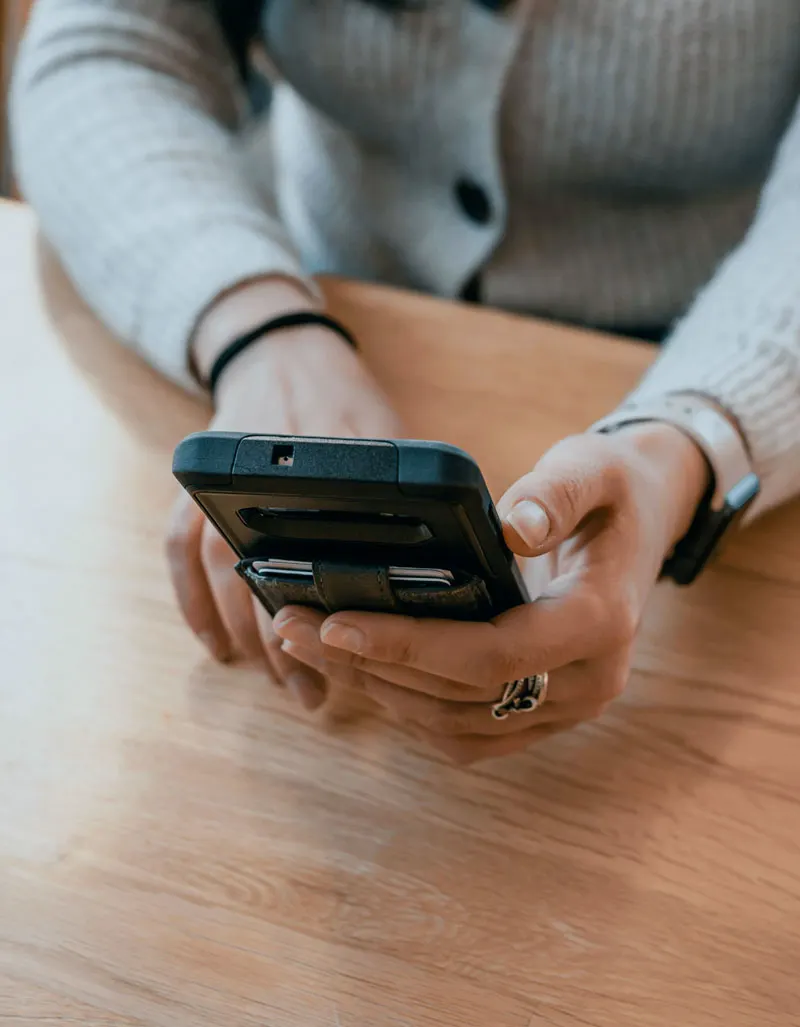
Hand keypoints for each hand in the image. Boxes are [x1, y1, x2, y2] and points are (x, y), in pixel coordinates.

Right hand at [166, 278, 404, 708]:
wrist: (283, 353)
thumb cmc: (346, 401)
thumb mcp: (391, 439)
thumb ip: (409, 496)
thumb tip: (453, 572)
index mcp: (321, 467)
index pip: (322, 551)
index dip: (334, 614)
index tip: (349, 658)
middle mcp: (262, 479)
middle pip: (263, 576)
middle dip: (288, 644)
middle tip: (313, 693)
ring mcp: (220, 485)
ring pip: (221, 576)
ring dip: (247, 638)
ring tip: (280, 681)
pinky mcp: (194, 490)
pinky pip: (179, 554)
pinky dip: (193, 606)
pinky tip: (218, 649)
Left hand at [270, 424, 708, 761]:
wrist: (643, 525)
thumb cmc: (610, 491)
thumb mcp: (591, 467)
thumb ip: (555, 493)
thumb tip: (512, 528)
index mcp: (601, 621)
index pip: (493, 653)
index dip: (409, 643)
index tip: (334, 622)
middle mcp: (588, 682)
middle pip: (460, 696)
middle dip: (369, 665)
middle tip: (292, 627)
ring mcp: (566, 707)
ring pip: (455, 725)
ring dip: (378, 692)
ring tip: (309, 647)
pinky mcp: (543, 715)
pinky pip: (466, 736)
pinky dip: (410, 711)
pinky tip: (362, 674)